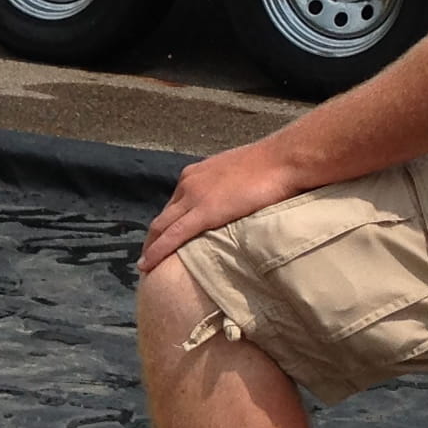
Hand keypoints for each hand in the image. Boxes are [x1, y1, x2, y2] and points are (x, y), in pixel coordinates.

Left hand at [138, 139, 309, 274]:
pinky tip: (148, 266)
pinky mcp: (204, 212)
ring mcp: (194, 197)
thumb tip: (230, 205)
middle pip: (163, 217)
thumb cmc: (271, 166)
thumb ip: (226, 189)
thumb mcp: (238, 175)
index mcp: (196, 174)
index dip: (165, 224)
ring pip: (162, 228)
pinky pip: (173, 236)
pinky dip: (158, 252)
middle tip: (146, 258)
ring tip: (144, 267)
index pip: (174, 204)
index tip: (159, 239)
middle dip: (152, 238)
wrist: (283, 160)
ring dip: (150, 248)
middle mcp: (188, 184)